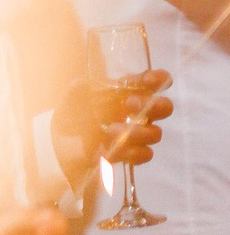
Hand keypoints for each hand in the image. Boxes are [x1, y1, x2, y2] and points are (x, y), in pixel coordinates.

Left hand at [53, 68, 172, 181]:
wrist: (60, 148)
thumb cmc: (72, 118)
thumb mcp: (71, 101)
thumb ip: (77, 91)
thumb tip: (80, 84)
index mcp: (130, 94)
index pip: (156, 82)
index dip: (159, 79)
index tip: (147, 80)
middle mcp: (139, 113)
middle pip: (165, 107)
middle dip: (153, 105)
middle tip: (128, 105)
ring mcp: (138, 135)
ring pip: (155, 133)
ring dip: (136, 132)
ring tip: (110, 131)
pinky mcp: (131, 155)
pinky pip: (145, 154)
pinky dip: (132, 152)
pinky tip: (114, 150)